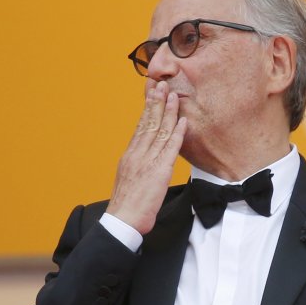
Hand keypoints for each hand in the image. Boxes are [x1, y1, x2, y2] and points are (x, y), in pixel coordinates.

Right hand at [105, 80, 186, 234]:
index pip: (140, 126)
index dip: (147, 108)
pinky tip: (182, 121)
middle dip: (156, 102)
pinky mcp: (159, 172)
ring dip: (168, 112)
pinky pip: (169, 149)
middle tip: (162, 84)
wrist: (123, 220)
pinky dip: (177, 134)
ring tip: (173, 95)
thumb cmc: (126, 205)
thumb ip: (136, 165)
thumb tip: (142, 158)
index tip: (151, 92)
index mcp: (129, 156)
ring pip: (159, 131)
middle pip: (148, 123)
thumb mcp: (127, 179)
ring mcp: (147, 162)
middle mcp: (137, 154)